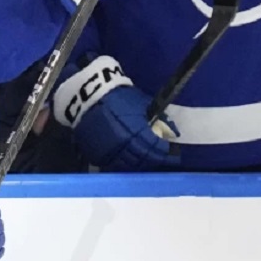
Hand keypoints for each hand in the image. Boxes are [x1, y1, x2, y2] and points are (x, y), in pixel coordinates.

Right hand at [53, 55, 179, 169]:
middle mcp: (122, 145)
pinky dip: (121, 165)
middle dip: (153, 160)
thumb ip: (157, 119)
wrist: (87, 95)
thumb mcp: (142, 104)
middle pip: (142, 159)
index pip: (155, 149)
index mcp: (136, 132)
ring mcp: (107, 151)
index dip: (166, 153)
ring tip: (145, 162)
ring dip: (138, 164)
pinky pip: (111, 165)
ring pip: (127, 165)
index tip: (174, 153)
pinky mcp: (94, 153)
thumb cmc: (118, 96)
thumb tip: (170, 132)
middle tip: (160, 158)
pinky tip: (127, 162)